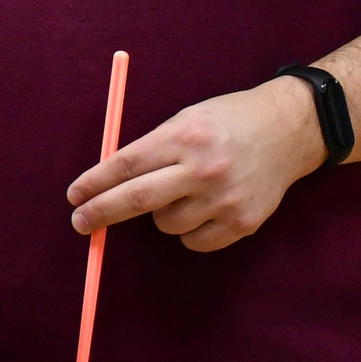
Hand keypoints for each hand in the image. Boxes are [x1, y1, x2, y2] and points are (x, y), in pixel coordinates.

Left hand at [65, 77, 323, 250]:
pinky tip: (201, 208)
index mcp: (184, 136)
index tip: (73, 196)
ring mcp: (224, 199)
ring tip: (180, 192)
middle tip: (80, 222)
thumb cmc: (226, 122)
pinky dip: (187, 231)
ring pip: (165, 225)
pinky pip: (194, 242)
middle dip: (101, 213)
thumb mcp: (185, 119)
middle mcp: (203, 169)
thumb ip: (151, 148)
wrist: (286, 132)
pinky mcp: (242, 223)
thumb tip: (107, 181)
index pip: (126, 165)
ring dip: (159, 215)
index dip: (94, 183)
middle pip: (137, 199)